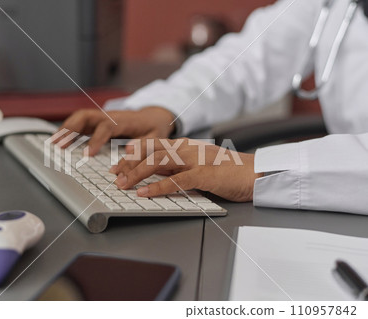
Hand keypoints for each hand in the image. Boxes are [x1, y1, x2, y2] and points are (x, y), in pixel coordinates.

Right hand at [52, 107, 174, 155]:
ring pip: (80, 118)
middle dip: (71, 130)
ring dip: (65, 129)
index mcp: (123, 120)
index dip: (95, 140)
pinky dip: (68, 129)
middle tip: (59, 145)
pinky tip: (58, 140)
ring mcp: (102, 117)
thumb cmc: (154, 128)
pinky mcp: (98, 121)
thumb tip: (128, 150)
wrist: (154, 116)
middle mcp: (109, 116)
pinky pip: (80, 123)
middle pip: (86, 116)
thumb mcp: (156, 137)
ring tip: (53, 143)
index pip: (106, 127)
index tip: (87, 154)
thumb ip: (144, 145)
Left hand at [111, 138, 262, 201]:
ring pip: (159, 163)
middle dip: (129, 163)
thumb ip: (177, 166)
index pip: (154, 145)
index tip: (119, 160)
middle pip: (151, 153)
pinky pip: (176, 181)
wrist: (254, 173)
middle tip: (114, 174)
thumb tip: (155, 173)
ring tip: (122, 184)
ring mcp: (195, 160)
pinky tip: (144, 193)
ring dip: (137, 173)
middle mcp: (187, 149)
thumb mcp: (197, 164)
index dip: (134, 152)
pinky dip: (158, 188)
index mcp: (186, 145)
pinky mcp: (204, 175)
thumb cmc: (227, 171)